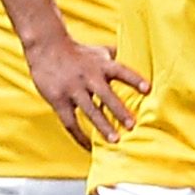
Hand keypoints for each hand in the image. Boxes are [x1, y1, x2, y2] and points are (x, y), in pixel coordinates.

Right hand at [28, 32, 148, 148]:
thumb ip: (119, 58)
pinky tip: (89, 146)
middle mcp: (88, 77)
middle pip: (106, 94)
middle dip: (119, 110)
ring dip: (103, 126)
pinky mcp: (58, 100)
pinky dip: (79, 136)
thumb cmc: (80, 53)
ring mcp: (72, 89)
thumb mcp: (100, 52)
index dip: (134, 80)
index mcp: (102, 66)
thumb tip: (142, 57)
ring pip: (89, 110)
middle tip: (132, 125)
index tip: (148, 89)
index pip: (121, 71)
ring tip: (115, 140)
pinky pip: (70, 122)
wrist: (46, 48)